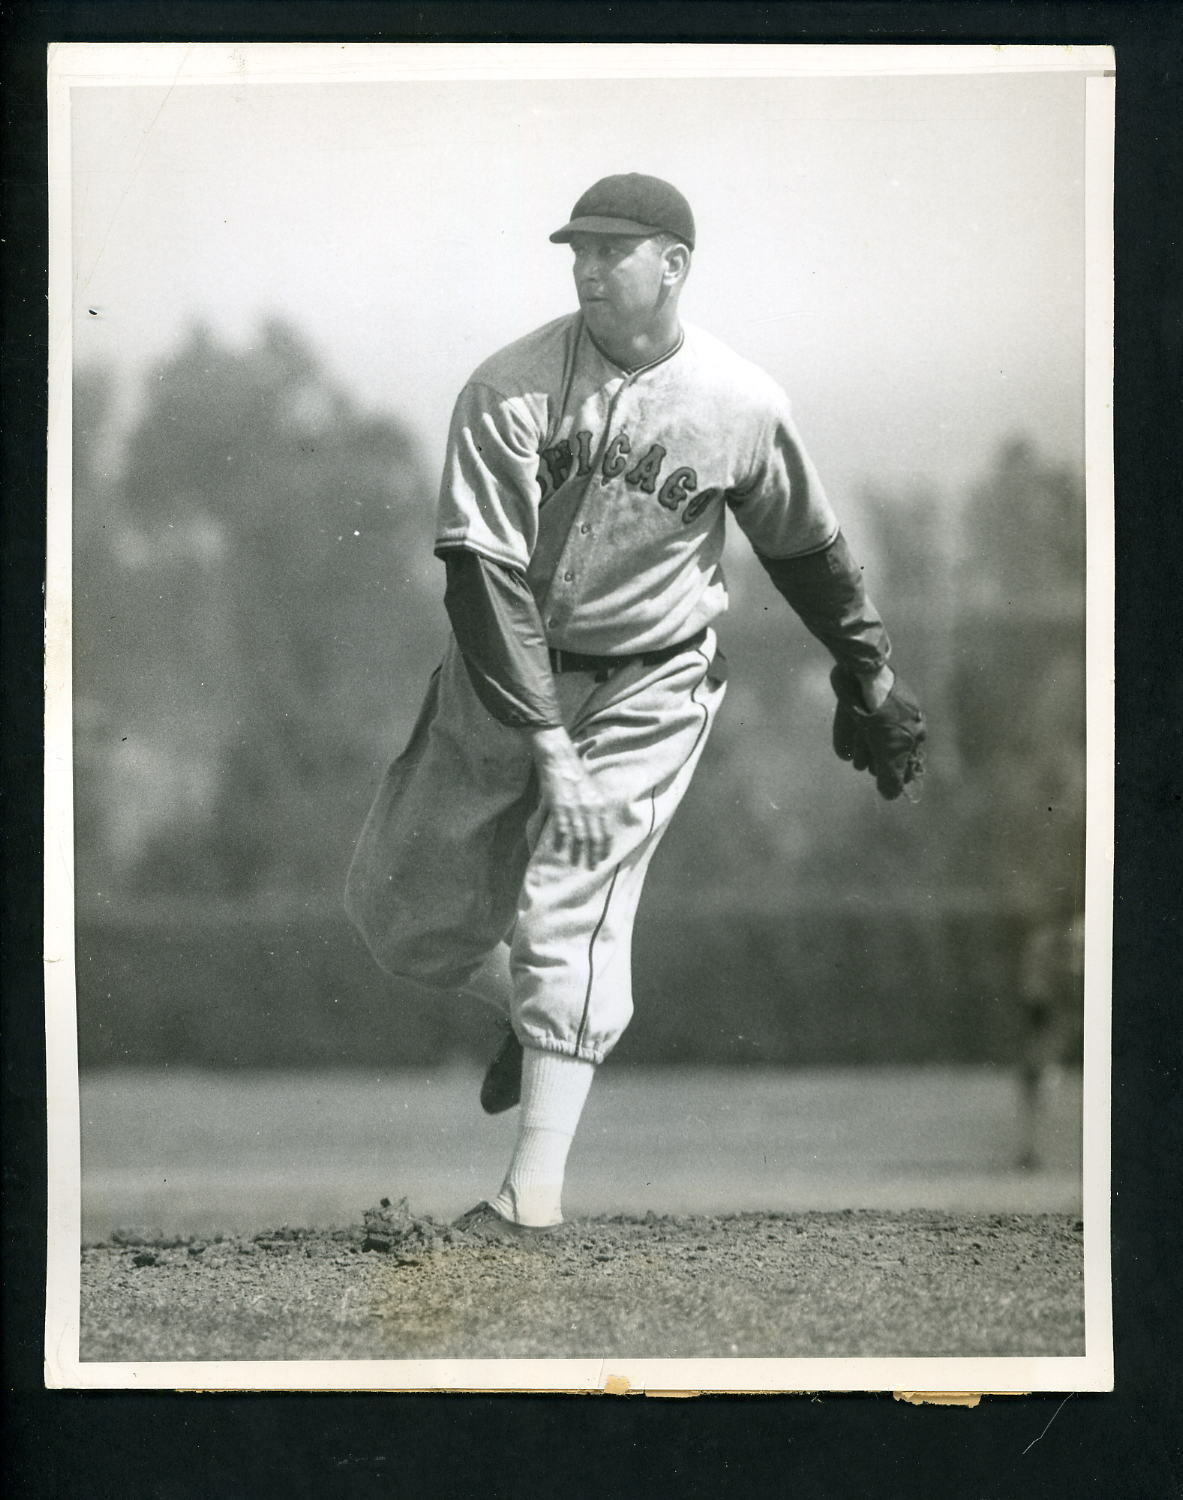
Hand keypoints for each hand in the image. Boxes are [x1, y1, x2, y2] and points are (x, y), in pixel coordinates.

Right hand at [529, 726, 611, 867]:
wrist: (560, 760)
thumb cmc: (575, 773)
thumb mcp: (592, 789)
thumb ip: (595, 805)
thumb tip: (599, 820)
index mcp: (598, 803)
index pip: (605, 830)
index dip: (605, 845)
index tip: (605, 857)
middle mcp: (589, 808)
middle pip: (594, 837)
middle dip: (594, 854)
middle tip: (594, 867)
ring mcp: (574, 809)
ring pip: (579, 836)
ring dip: (579, 852)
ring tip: (578, 864)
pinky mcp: (559, 807)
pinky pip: (562, 830)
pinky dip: (561, 842)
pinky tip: (560, 852)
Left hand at [831, 664, 926, 801]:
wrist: (862, 675)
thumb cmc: (884, 714)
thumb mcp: (891, 750)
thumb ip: (892, 776)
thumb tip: (890, 796)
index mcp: (915, 730)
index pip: (909, 761)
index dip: (897, 774)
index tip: (886, 784)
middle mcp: (899, 722)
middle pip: (887, 753)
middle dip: (876, 761)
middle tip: (868, 764)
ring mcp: (878, 713)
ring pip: (869, 741)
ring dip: (862, 750)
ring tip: (855, 754)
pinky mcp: (858, 705)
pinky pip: (853, 730)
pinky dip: (848, 740)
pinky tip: (844, 750)